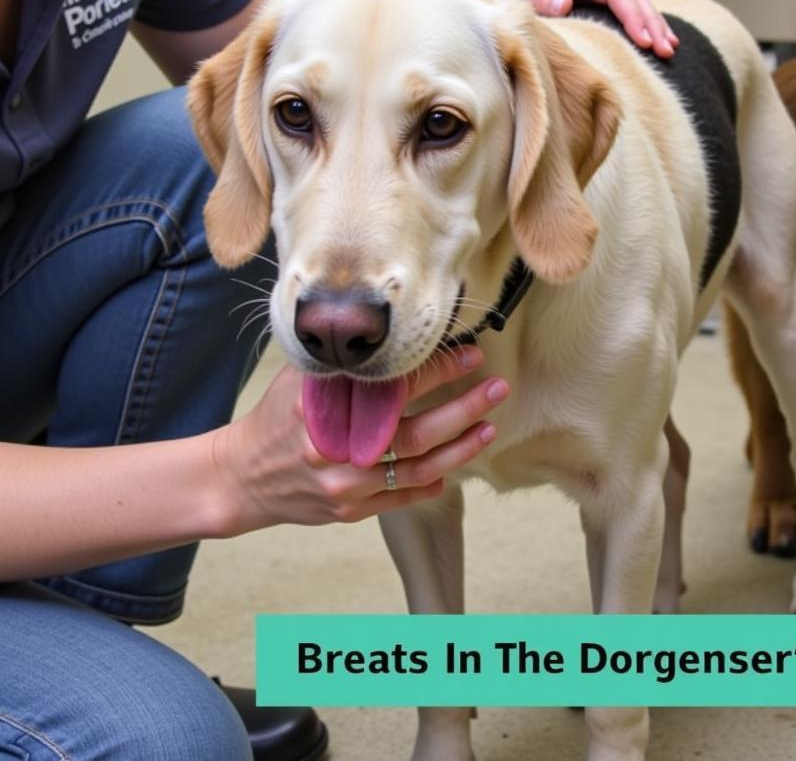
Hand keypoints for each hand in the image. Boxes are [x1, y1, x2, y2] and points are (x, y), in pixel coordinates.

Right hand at [210, 346, 504, 531]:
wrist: (240, 477)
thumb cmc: (274, 419)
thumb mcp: (299, 381)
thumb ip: (343, 368)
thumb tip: (392, 340)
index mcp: (326, 410)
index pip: (396, 387)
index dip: (438, 370)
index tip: (469, 355)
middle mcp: (339, 451)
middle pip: (418, 433)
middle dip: (465, 409)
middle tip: (497, 389)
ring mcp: (345, 486)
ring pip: (418, 470)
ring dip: (460, 449)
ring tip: (488, 428)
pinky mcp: (349, 512)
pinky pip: (401, 499)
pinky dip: (431, 485)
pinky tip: (453, 469)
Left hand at [450, 0, 678, 57]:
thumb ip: (538, 0)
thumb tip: (567, 2)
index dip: (634, 16)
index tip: (646, 42)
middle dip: (651, 21)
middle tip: (668, 50)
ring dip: (651, 20)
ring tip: (669, 47)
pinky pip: (621, 1)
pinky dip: (638, 18)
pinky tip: (653, 36)